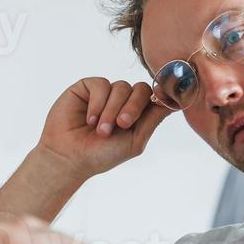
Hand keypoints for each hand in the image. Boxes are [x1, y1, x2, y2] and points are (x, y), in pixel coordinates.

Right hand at [38, 76, 172, 181]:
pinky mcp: (87, 87)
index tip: (163, 100)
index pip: (155, 97)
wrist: (69, 158)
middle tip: (123, 124)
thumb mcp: (134, 141)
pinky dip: (98, 103)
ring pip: (121, 87)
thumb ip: (152, 120)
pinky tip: (90, 120)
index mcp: (138, 114)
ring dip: (112, 110)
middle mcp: (123, 101)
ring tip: (101, 131)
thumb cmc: (102, 155)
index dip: (160, 96)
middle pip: (141, 89)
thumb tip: (174, 102)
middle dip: (134, 106)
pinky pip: (101, 85)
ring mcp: (106, 93)